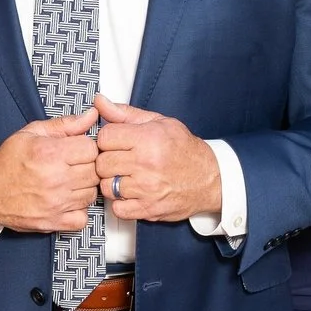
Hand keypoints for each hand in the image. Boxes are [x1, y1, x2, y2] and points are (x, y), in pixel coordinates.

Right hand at [0, 109, 98, 232]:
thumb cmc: (6, 161)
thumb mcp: (31, 133)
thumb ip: (65, 124)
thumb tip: (92, 115)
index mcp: (49, 154)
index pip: (91, 149)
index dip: (85, 147)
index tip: (76, 150)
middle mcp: (55, 179)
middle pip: (94, 172)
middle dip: (86, 167)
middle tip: (72, 166)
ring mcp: (55, 204)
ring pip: (91, 194)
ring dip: (83, 188)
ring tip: (68, 182)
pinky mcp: (53, 222)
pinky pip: (82, 218)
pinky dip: (78, 211)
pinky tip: (67, 201)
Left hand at [93, 95, 223, 223]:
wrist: (210, 178)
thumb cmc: (184, 149)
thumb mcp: (158, 122)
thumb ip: (125, 113)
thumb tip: (99, 102)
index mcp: (148, 139)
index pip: (104, 137)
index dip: (107, 139)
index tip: (116, 142)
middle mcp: (146, 164)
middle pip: (102, 163)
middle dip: (107, 160)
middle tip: (120, 159)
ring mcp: (147, 189)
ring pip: (106, 186)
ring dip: (112, 182)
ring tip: (126, 176)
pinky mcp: (148, 209)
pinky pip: (117, 209)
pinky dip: (120, 202)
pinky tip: (130, 192)